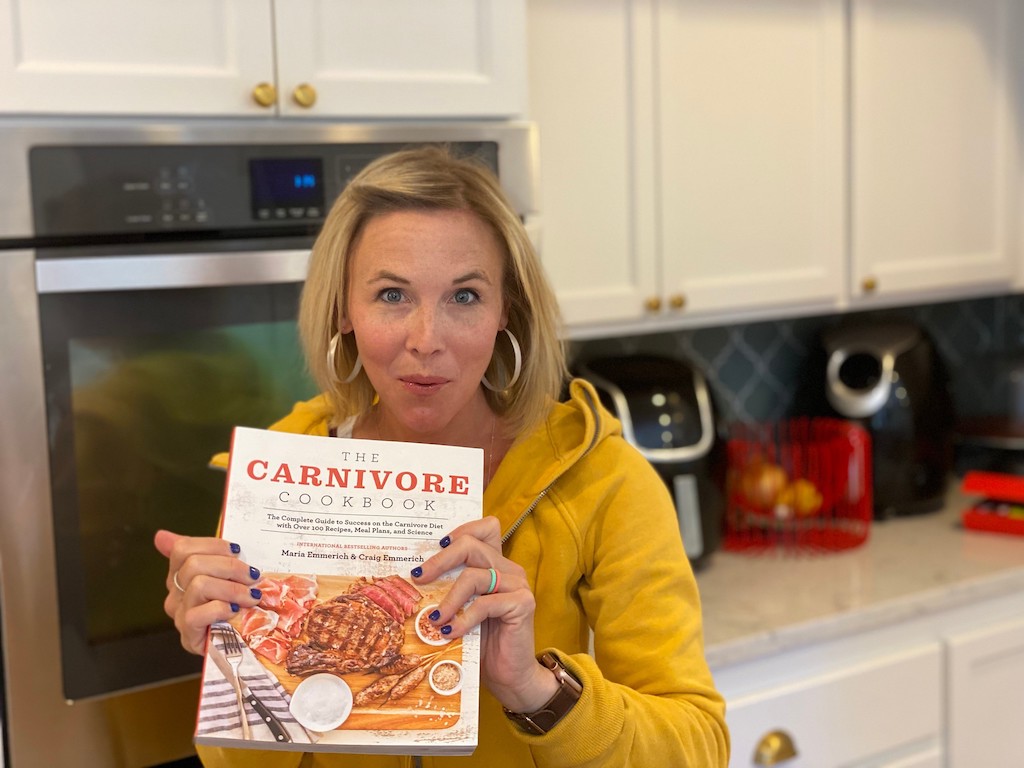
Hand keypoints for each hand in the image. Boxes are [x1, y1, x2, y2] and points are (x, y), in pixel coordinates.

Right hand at [153, 529, 262, 654]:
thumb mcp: (223, 575)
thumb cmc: (231, 603)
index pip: (183, 549)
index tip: (237, 550)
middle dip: (229, 567)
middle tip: (252, 576)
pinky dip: (221, 609)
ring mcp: (179, 613)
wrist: (234, 641)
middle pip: (193, 565)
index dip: (212, 545)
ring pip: (198, 586)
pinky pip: (198, 614)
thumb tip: (161, 536)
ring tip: (251, 595)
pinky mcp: (188, 634)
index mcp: (180, 573)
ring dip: (231, 588)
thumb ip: (203, 553)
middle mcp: (175, 592)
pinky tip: (235, 611)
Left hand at [409, 517, 558, 712]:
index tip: (437, 545)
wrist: (511, 675)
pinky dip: (464, 618)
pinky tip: (452, 632)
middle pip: (472, 545)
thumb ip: (451, 590)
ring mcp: (518, 586)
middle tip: (419, 577)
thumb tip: (415, 579)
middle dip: (441, 560)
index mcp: (497, 565)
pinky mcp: (522, 604)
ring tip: (435, 619)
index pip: (486, 528)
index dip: (462, 529)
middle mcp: (510, 570)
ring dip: (449, 598)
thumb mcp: (463, 610)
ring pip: (475, 575)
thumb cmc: (483, 643)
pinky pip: (485, 603)